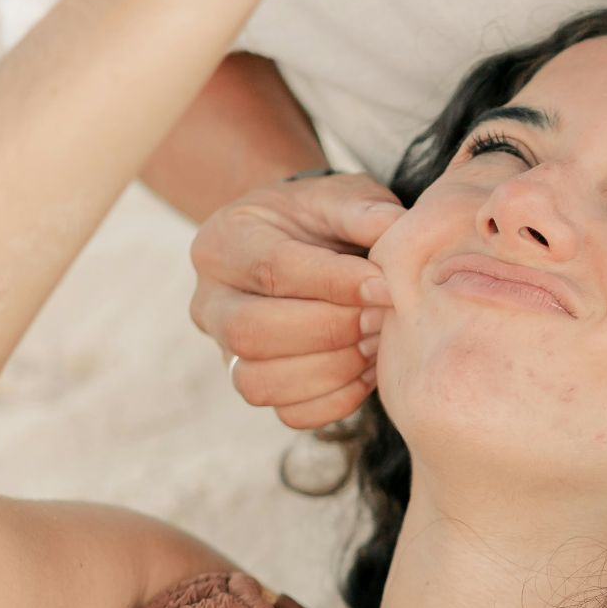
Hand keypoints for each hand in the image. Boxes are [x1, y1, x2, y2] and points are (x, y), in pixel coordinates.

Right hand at [189, 172, 403, 427]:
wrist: (300, 242)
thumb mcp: (339, 195)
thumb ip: (363, 209)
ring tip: (376, 343)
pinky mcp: (254, 383)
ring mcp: (223, 349)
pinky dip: (334, 400)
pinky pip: (286, 412)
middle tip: (380, 318)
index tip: (385, 286)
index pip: (271, 270)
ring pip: (258, 382)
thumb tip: (395, 233)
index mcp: (223, 242)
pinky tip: (367, 370)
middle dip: (328, 331)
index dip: (333, 283)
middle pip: (251, 332)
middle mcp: (210, 300)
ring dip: (330, 370)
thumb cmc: (319, 218)